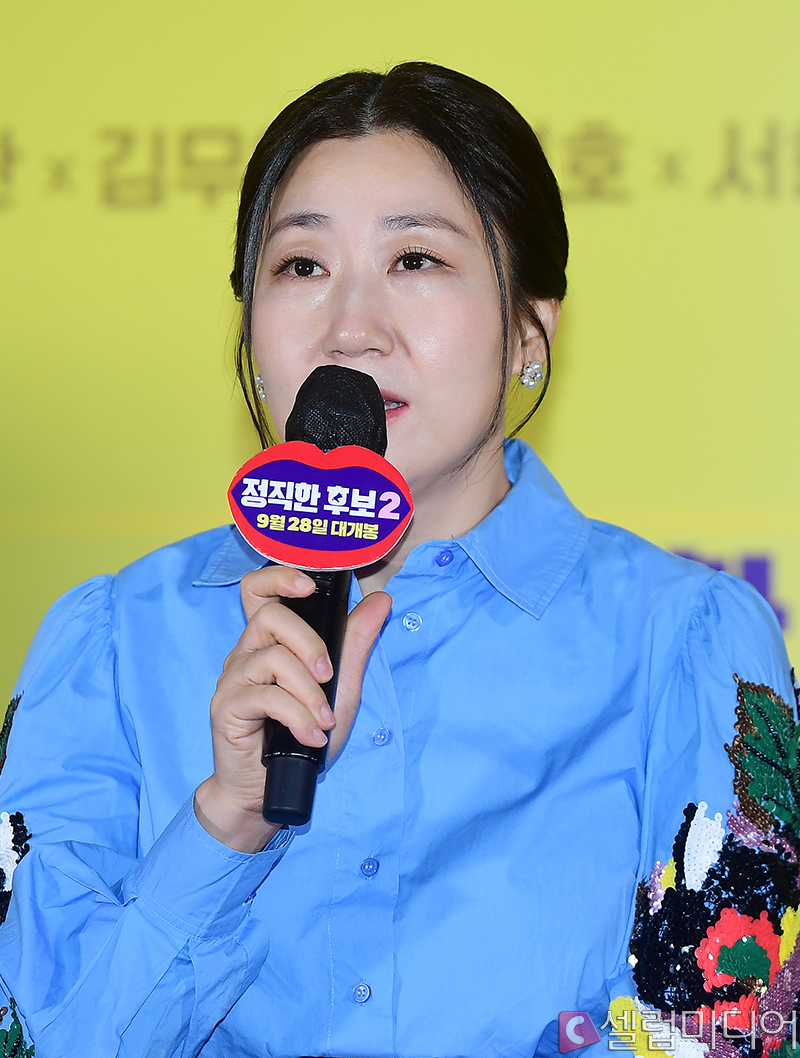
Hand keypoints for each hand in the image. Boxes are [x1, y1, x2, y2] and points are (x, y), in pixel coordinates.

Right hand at [195, 565, 390, 852]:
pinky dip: (297, 716)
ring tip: (324, 720)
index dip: (279, 577)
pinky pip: (265, 697)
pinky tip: (311, 736)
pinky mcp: (226, 707)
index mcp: (269, 641)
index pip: (258, 589)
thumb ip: (356, 643)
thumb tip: (381, 599)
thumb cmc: (302, 737)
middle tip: (328, 674)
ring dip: (308, 691)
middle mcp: (246, 653)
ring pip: (271, 658)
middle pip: (270, 616)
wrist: (271, 791)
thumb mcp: (341, 687)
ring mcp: (233, 679)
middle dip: (308, 642)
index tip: (309, 587)